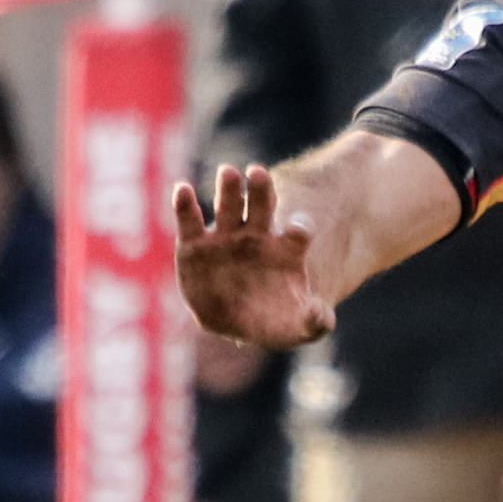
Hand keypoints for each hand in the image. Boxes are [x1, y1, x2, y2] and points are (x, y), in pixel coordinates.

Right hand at [172, 164, 333, 350]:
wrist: (237, 323)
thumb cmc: (272, 322)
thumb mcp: (295, 330)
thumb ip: (313, 323)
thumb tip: (320, 316)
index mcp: (286, 250)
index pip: (297, 233)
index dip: (299, 229)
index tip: (298, 230)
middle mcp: (257, 236)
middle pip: (262, 206)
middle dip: (261, 189)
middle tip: (258, 171)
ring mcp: (226, 237)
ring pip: (229, 206)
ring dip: (229, 189)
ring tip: (228, 172)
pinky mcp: (195, 246)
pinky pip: (190, 222)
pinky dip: (185, 204)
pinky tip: (182, 189)